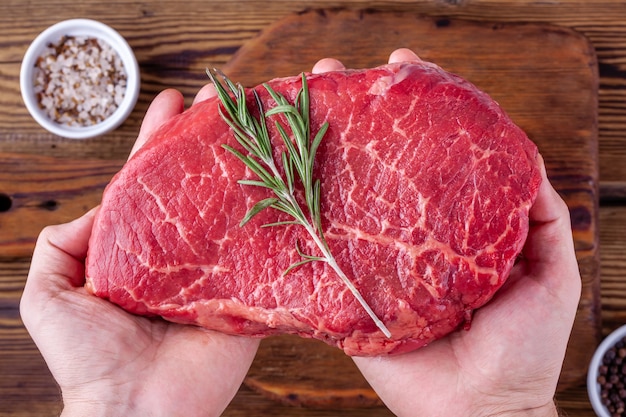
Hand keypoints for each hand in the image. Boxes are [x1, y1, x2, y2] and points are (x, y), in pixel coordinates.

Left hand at [20, 87, 259, 416]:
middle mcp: (180, 251)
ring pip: (234, 208)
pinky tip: (292, 181)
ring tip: (261, 124)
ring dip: (248, 165)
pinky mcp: (247, 294)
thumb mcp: (49, 296)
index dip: (159, 139)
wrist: (137, 411)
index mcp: (138, 247)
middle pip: (196, 184)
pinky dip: (279, 219)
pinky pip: (266, 253)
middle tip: (225, 98)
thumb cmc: (89, 360)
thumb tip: (94, 209)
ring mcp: (216, 270)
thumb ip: (61, 246)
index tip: (173, 101)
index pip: (149, 180)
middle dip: (207, 138)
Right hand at [322, 49, 578, 416]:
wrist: (479, 409)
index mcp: (452, 220)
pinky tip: (281, 171)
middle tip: (334, 72)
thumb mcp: (550, 273)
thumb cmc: (522, 346)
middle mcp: (409, 230)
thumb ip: (540, 219)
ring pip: (344, 190)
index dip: (420, 103)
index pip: (432, 149)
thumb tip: (525, 160)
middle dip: (358, 110)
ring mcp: (375, 255)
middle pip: (381, 158)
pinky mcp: (347, 287)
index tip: (403, 66)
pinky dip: (299, 208)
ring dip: (320, 144)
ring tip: (302, 97)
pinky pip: (322, 245)